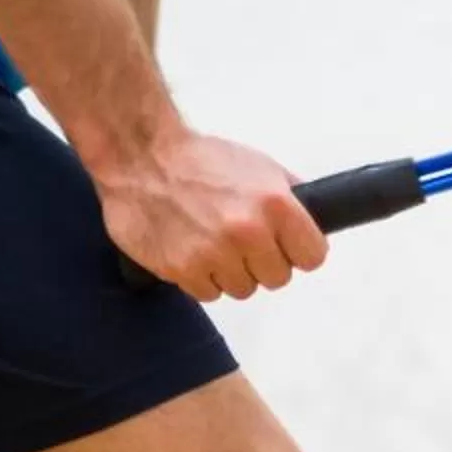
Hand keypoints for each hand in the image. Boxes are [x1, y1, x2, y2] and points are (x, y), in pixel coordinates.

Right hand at [96, 129, 327, 301]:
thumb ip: (288, 195)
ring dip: (232, 272)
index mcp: (275, 204)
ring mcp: (214, 254)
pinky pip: (209, 293)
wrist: (139, 157)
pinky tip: (192, 250)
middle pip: (278, 278)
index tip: (286, 246)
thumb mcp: (257, 165)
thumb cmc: (199, 158)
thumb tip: (311, 219)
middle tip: (243, 241)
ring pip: (244, 289)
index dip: (299, 252)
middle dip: (264, 263)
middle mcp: (248, 232)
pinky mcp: (182, 270)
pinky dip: (202, 278)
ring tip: (212, 241)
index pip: (312, 257)